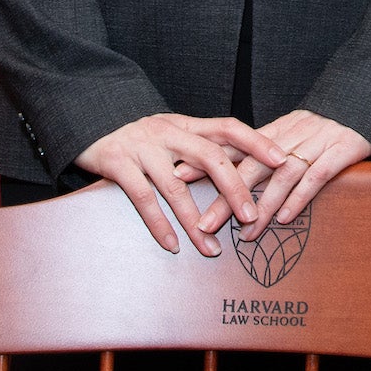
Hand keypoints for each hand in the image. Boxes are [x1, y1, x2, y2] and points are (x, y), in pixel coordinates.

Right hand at [73, 113, 288, 256]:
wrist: (88, 120)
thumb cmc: (138, 136)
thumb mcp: (170, 133)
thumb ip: (198, 147)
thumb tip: (240, 170)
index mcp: (185, 124)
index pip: (228, 127)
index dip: (256, 142)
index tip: (282, 160)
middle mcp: (168, 132)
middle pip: (210, 156)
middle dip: (234, 188)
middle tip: (252, 217)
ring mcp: (143, 147)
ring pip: (177, 185)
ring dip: (196, 220)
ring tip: (212, 250)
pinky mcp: (118, 163)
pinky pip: (144, 198)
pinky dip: (159, 224)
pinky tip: (172, 245)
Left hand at [183, 110, 370, 239]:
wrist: (367, 103)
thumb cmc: (329, 123)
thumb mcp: (295, 129)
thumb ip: (266, 147)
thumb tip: (234, 169)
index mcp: (278, 129)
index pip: (236, 147)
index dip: (207, 163)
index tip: (179, 178)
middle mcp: (292, 136)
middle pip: (253, 167)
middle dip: (226, 197)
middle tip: (205, 223)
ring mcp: (316, 143)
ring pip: (281, 175)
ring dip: (261, 205)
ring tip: (245, 232)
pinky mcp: (340, 151)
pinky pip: (316, 176)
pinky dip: (299, 197)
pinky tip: (284, 217)